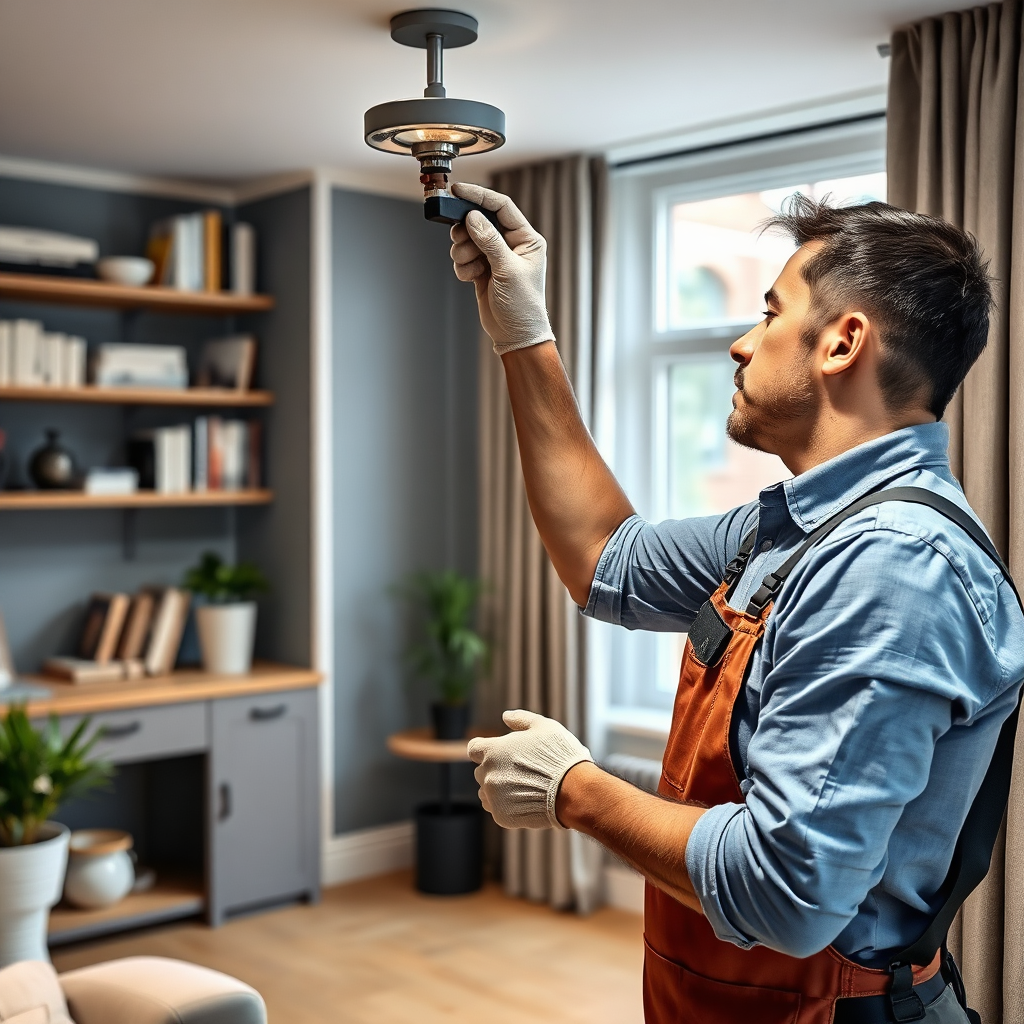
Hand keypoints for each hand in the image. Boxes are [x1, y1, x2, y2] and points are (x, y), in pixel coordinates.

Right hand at [449, 183, 554, 354]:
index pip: (501, 207)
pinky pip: (463, 257)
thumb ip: (490, 241)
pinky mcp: (482, 269)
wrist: (515, 336)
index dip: (479, 196)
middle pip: (479, 220)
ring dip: (462, 251)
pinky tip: (471, 279)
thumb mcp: (507, 270)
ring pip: (468, 238)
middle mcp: (511, 244)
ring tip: (471, 267)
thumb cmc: (522, 305)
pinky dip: (462, 267)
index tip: (458, 191)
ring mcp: (495, 256)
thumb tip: (473, 217)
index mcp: (526, 238)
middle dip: (466, 230)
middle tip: (460, 240)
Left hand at [467, 709, 593, 828]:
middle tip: (519, 770)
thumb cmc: (559, 755)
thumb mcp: (544, 727)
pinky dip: (506, 805)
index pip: (474, 748)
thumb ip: (521, 719)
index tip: (498, 752)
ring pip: (486, 791)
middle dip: (496, 769)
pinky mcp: (501, 816)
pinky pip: (496, 809)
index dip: (484, 749)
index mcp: (493, 750)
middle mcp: (487, 774)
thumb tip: (505, 716)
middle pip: (481, 771)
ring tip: (522, 787)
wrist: (573, 791)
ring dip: (498, 788)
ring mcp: (493, 797)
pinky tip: (525, 800)